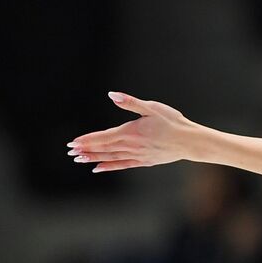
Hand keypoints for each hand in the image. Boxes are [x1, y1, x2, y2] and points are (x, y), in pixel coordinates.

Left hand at [67, 92, 199, 172]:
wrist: (190, 141)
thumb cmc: (173, 122)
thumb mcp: (152, 107)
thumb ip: (130, 102)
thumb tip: (112, 94)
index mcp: (131, 131)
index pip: (103, 136)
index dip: (87, 140)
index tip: (73, 142)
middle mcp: (131, 145)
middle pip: (104, 148)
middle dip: (86, 150)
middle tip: (71, 152)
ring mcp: (137, 155)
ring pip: (111, 157)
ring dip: (94, 158)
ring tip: (79, 159)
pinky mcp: (144, 161)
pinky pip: (122, 164)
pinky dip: (109, 166)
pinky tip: (98, 168)